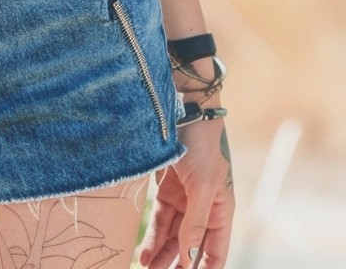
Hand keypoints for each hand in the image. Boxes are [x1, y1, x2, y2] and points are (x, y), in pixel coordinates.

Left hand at [139, 120, 234, 268]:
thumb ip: (196, 223)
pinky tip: (144, 253)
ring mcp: (184, 200)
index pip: (215, 252)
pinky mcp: (166, 190)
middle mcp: (204, 210)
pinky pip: (160, 221)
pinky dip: (152, 237)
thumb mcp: (203, 187)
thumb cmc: (201, 146)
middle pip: (191, 248)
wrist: (181, 111)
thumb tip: (190, 257)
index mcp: (221, 212)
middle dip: (177, 265)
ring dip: (161, 255)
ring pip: (172, 237)